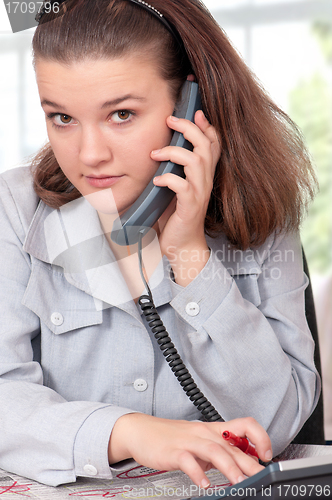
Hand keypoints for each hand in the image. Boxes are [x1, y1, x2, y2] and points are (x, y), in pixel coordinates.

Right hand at [108, 414, 272, 487]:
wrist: (142, 431)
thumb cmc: (172, 437)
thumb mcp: (200, 442)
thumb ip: (221, 451)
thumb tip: (245, 465)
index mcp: (214, 430)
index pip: (244, 425)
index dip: (259, 437)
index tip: (267, 454)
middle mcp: (204, 433)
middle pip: (232, 444)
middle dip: (249, 462)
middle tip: (262, 477)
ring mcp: (189, 441)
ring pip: (213, 450)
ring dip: (228, 466)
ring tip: (238, 482)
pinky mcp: (173, 451)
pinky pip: (187, 461)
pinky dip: (197, 473)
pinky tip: (203, 485)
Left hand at [151, 111, 220, 285]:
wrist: (182, 246)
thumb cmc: (175, 216)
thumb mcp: (175, 187)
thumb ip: (172, 169)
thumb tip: (156, 150)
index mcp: (204, 175)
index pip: (214, 144)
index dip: (207, 125)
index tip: (195, 111)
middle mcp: (206, 181)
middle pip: (206, 146)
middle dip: (189, 128)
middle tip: (170, 119)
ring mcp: (199, 194)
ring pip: (196, 162)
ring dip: (174, 152)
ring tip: (155, 154)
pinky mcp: (190, 207)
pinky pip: (183, 186)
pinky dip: (167, 180)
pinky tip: (156, 182)